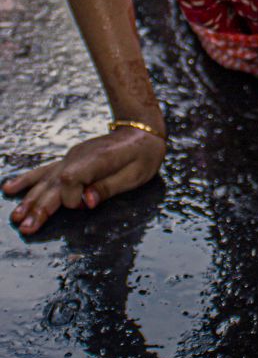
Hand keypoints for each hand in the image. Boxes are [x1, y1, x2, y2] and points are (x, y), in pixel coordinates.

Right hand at [3, 127, 164, 235]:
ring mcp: (72, 157)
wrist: (141, 129)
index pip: (72, 179)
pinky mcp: (70, 159)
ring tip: (16, 216)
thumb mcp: (136, 174)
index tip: (83, 205)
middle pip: (54, 183)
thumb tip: (87, 202)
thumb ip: (109, 187)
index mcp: (97, 160)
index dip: (72, 197)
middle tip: (25, 228)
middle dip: (40, 207)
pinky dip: (28, 179)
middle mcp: (79, 157)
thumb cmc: (143, 154)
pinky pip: (46, 169)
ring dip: (30, 198)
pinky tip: (10, 188)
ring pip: (46, 179)